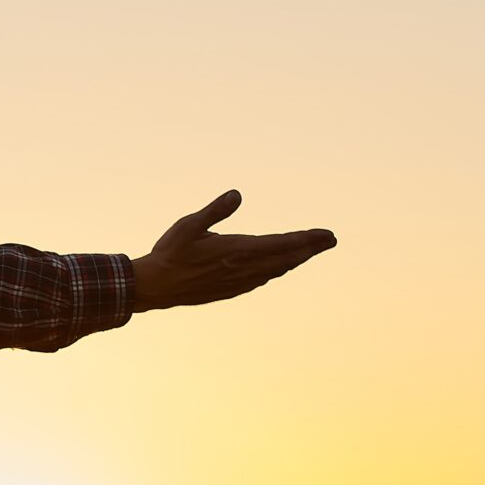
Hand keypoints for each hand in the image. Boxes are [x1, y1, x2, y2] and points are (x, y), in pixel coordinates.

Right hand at [131, 189, 335, 311]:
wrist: (155, 287)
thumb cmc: (170, 253)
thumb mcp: (189, 225)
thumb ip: (215, 210)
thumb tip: (237, 194)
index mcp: (237, 250)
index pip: (282, 244)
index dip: (308, 239)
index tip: (328, 235)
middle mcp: (244, 269)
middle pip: (287, 258)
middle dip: (310, 248)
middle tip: (330, 240)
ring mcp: (239, 282)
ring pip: (276, 270)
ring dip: (295, 259)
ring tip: (309, 250)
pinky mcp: (231, 290)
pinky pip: (262, 278)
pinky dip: (277, 270)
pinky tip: (278, 267)